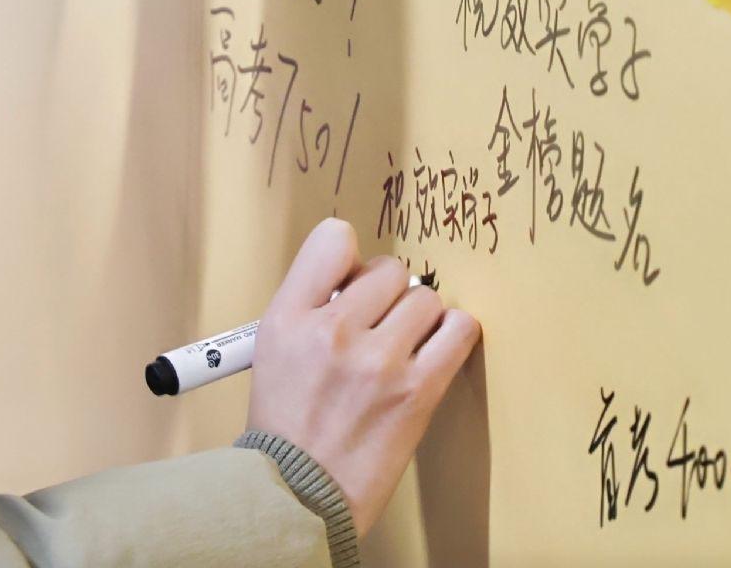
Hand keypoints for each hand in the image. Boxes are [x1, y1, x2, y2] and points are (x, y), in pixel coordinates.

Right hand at [244, 218, 480, 540]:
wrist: (300, 493)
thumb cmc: (287, 424)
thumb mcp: (273, 349)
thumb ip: (310, 303)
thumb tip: (361, 277)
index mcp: (289, 316)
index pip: (334, 238)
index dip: (351, 256)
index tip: (355, 280)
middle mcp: (332, 330)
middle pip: (389, 270)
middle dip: (389, 293)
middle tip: (381, 322)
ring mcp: (378, 360)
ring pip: (426, 297)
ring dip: (420, 317)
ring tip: (406, 343)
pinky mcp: (417, 391)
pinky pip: (458, 330)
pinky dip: (454, 332)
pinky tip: (437, 348)